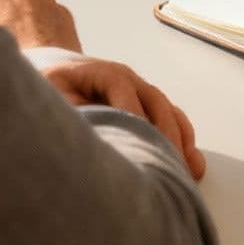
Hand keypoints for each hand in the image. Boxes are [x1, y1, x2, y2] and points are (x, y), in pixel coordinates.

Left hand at [38, 55, 206, 178]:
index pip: (123, 88)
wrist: (63, 72)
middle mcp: (131, 80)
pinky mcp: (149, 108)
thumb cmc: (55, 86)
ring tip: (186, 172)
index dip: (133, 116)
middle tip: (166, 168)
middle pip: (156, 102)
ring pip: (170, 113)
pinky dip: (184, 141)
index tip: (139, 145)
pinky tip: (191, 165)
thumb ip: (72, 111)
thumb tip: (88, 138)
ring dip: (179, 141)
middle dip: (163, 136)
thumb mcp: (52, 93)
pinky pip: (174, 121)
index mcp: (105, 73)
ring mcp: (144, 92)